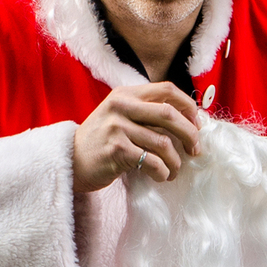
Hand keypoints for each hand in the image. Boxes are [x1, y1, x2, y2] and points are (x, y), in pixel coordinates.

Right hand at [72, 82, 200, 191]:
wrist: (70, 161)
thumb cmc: (102, 141)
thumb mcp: (120, 115)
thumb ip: (147, 112)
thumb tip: (189, 120)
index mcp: (126, 94)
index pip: (167, 90)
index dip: (188, 107)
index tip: (196, 124)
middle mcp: (121, 106)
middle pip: (169, 114)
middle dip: (190, 134)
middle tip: (195, 149)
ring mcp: (117, 127)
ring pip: (163, 142)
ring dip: (175, 161)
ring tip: (174, 170)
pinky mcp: (116, 150)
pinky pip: (152, 161)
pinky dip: (162, 171)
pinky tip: (161, 176)